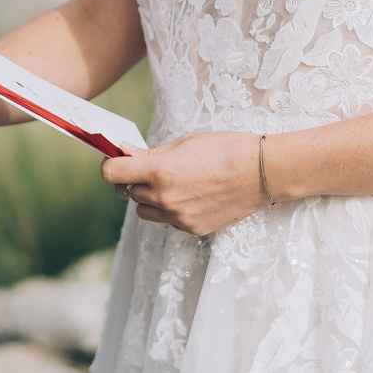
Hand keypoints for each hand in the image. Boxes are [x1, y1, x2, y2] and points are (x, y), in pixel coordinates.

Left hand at [101, 131, 271, 236]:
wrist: (262, 172)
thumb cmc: (225, 149)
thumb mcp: (185, 142)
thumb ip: (151, 153)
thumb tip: (124, 153)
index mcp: (160, 170)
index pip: (112, 174)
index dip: (111, 166)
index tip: (118, 162)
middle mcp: (164, 197)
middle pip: (128, 192)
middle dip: (136, 180)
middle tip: (155, 169)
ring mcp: (178, 217)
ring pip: (144, 210)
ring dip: (150, 198)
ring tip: (175, 184)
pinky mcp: (191, 229)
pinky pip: (168, 220)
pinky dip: (172, 210)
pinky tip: (193, 196)